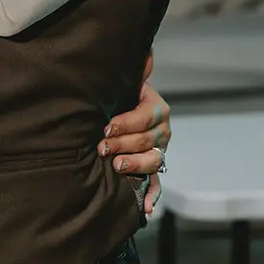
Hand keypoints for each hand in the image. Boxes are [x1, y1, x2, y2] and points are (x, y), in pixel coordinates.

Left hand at [98, 53, 171, 217]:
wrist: (114, 115)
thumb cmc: (114, 97)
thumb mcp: (122, 83)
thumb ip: (133, 71)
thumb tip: (146, 53)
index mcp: (155, 107)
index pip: (146, 115)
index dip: (126, 122)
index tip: (106, 127)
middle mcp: (161, 130)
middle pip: (148, 140)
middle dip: (124, 144)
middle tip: (102, 148)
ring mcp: (159, 152)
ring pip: (154, 161)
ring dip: (136, 165)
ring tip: (117, 167)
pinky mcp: (152, 171)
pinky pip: (156, 186)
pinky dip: (152, 198)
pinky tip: (145, 210)